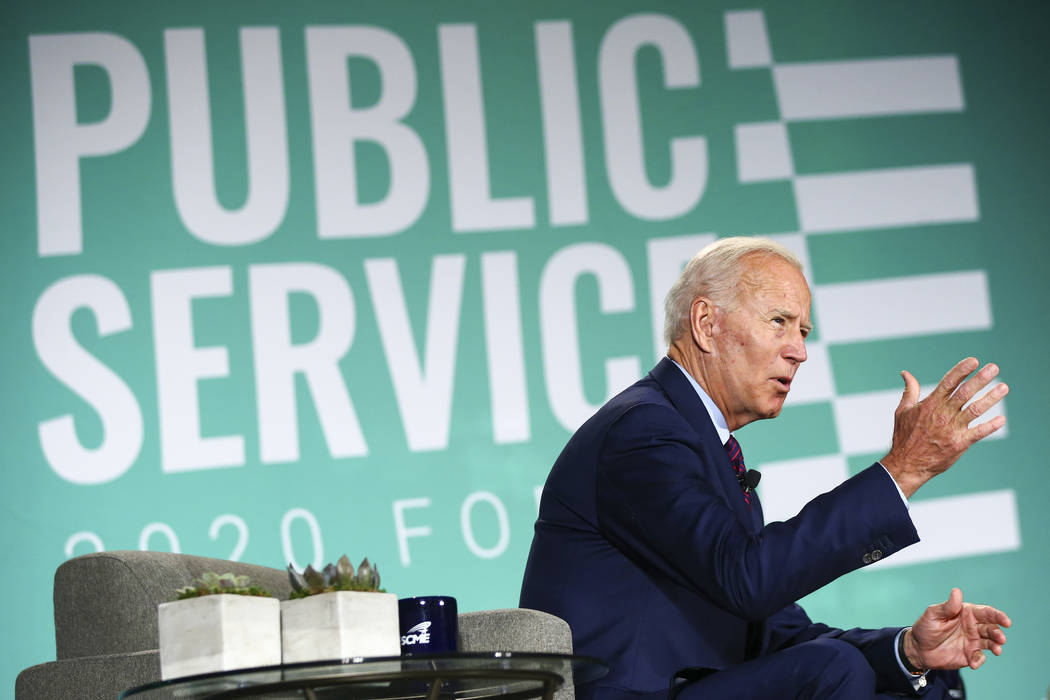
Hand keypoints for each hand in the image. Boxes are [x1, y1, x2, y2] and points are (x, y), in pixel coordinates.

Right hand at [881, 357, 1006, 497]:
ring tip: (1004, 387)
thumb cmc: (904, 436)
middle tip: (994, 368)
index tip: (974, 361)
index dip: (961, 370)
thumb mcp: (902, 411)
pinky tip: (1001, 419)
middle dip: (980, 379)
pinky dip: (991, 426)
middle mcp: (942, 414)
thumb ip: (909, 391)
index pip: (948, 383)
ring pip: (975, 410)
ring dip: (991, 398)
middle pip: (964, 393)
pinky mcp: (959, 444)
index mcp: (930, 405)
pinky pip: (978, 433)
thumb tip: (905, 373)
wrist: (907, 464)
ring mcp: (952, 429)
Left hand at [903, 588, 1010, 670]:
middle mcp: (973, 626)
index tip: (1006, 621)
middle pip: (991, 628)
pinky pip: (979, 657)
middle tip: (1001, 639)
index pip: (985, 612)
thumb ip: (947, 606)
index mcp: (965, 613)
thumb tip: (957, 592)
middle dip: (998, 633)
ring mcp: (972, 641)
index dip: (998, 616)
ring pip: (990, 642)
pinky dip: (979, 660)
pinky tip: (973, 663)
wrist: (918, 649)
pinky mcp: (970, 654)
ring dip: (996, 646)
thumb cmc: (925, 628)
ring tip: (997, 650)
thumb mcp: (933, 615)